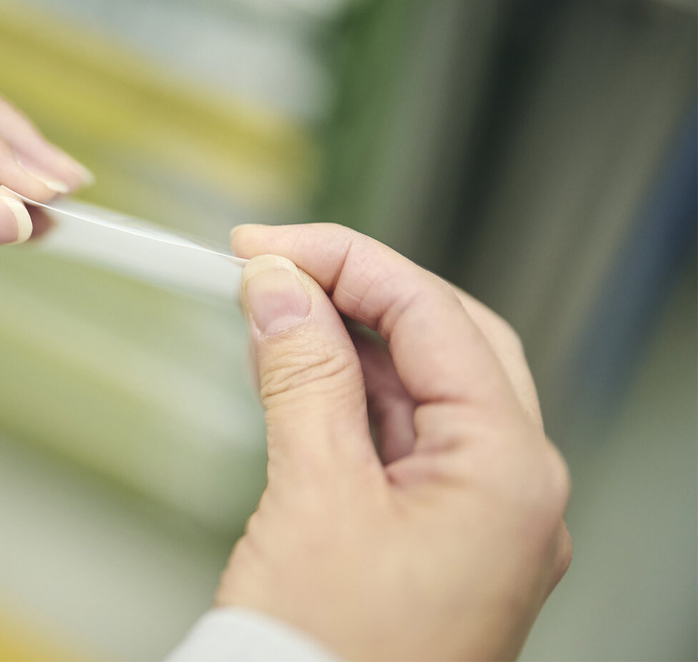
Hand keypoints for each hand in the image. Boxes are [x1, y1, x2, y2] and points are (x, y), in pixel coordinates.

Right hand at [221, 224, 571, 660]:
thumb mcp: (313, 498)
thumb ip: (301, 377)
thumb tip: (279, 288)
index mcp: (509, 472)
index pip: (434, 316)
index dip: (345, 262)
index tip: (266, 245)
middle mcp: (512, 488)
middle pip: (446, 339)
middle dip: (357, 292)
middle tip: (272, 267)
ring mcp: (478, 513)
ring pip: (424, 386)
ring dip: (348, 343)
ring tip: (271, 314)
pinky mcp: (436, 533)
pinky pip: (403, 436)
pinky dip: (349, 397)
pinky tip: (298, 375)